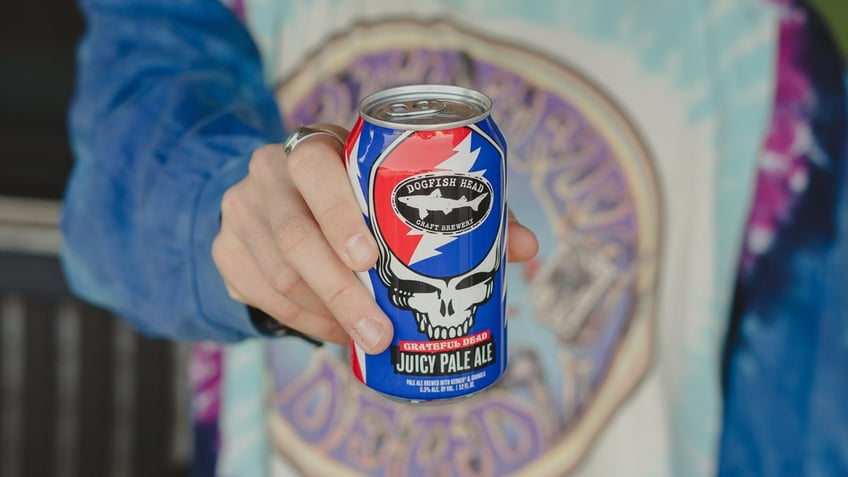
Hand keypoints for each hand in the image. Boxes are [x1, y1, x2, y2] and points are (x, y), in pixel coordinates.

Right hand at [213, 124, 537, 353]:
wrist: (277, 194)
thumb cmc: (353, 191)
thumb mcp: (388, 185)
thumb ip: (456, 209)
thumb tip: (526, 248)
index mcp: (311, 146)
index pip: (315, 168)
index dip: (340, 213)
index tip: (372, 259)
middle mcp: (267, 175)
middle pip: (294, 235)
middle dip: (342, 292)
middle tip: (381, 333)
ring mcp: (240, 215)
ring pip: (278, 274)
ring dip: (326, 315)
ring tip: (368, 340)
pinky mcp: (226, 252)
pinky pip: (262, 297)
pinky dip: (303, 322)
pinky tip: (337, 335)